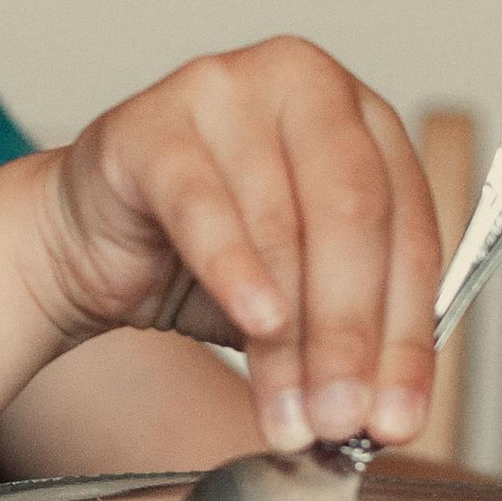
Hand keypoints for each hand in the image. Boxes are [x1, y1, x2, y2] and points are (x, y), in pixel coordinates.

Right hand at [31, 42, 441, 453]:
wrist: (91, 238)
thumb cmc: (203, 252)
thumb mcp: (299, 293)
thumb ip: (348, 333)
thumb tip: (384, 410)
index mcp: (364, 117)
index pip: (411, 229)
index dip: (408, 335)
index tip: (398, 416)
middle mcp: (305, 84)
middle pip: (354, 215)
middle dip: (353, 334)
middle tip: (344, 415)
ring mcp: (226, 91)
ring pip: (280, 224)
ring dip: (290, 337)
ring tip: (290, 410)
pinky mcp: (153, 126)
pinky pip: (202, 208)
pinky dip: (234, 273)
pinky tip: (256, 321)